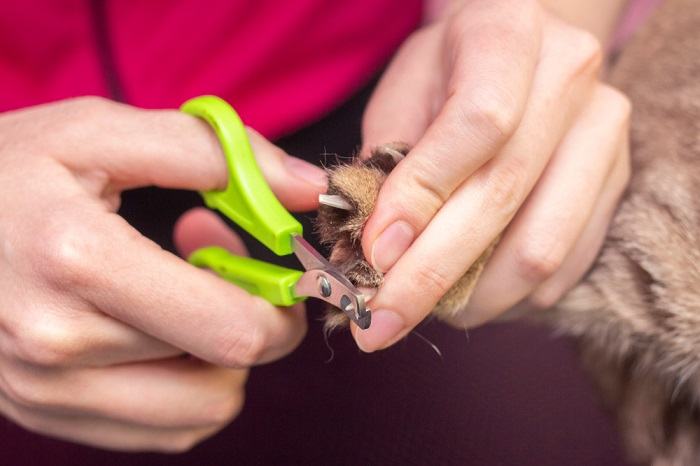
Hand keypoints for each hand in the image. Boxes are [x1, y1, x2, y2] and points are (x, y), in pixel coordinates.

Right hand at [0, 97, 326, 450]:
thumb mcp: (103, 130)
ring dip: (218, 356)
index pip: (233, 329)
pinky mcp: (43, 413)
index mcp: (79, 262)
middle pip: (225, 372)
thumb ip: (216, 154)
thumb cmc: (8, 169)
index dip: (283, 303)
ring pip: (201, 410)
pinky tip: (156, 330)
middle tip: (225, 265)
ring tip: (184, 295)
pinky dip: (183, 385)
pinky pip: (161, 429)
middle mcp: (58, 344)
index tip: (282, 270)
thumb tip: (309, 190)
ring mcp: (45, 391)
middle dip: (254, 320)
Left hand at [354, 0, 630, 350]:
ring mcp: (604, 134)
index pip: (476, 127)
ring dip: (472, 297)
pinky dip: (511, 295)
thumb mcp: (403, 94)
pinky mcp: (617, 181)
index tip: (375, 253)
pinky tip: (468, 296)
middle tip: (381, 321)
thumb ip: (389, 162)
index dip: (422, 198)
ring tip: (421, 310)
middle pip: (504, 198)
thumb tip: (376, 250)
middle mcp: (570, 80)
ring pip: (541, 247)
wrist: (519, 55)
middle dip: (431, 275)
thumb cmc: (447, 73)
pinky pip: (567, 264)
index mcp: (509, 37)